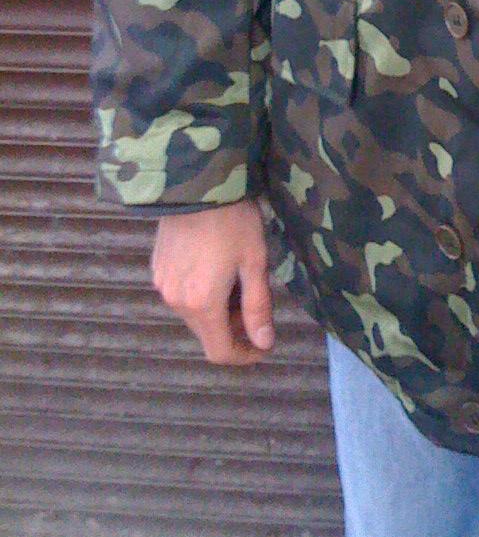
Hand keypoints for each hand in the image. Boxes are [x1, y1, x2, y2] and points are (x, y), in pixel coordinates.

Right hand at [150, 198, 274, 364]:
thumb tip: (264, 343)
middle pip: (206, 332)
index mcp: (201, 304)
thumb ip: (258, 307)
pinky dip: (201, 293)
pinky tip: (217, 268)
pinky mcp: (157, 268)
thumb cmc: (232, 220)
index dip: (244, 355)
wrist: (196, 182)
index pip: (219, 352)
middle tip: (256, 304)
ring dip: (217, 310)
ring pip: (193, 313)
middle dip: (234, 328)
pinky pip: (181, 293)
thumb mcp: (254, 262)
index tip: (263, 345)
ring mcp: (162, 284)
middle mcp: (175, 301)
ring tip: (239, 279)